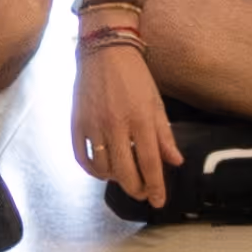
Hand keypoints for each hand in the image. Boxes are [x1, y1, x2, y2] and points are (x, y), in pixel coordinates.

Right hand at [72, 35, 177, 209]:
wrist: (104, 50)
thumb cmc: (135, 75)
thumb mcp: (156, 102)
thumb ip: (164, 134)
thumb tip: (175, 161)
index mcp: (141, 119)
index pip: (150, 163)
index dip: (155, 186)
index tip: (159, 202)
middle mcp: (116, 125)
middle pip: (125, 172)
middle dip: (136, 189)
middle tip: (143, 192)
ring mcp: (93, 125)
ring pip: (103, 168)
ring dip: (115, 179)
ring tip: (124, 176)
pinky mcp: (77, 123)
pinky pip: (82, 157)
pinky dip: (92, 170)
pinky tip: (102, 170)